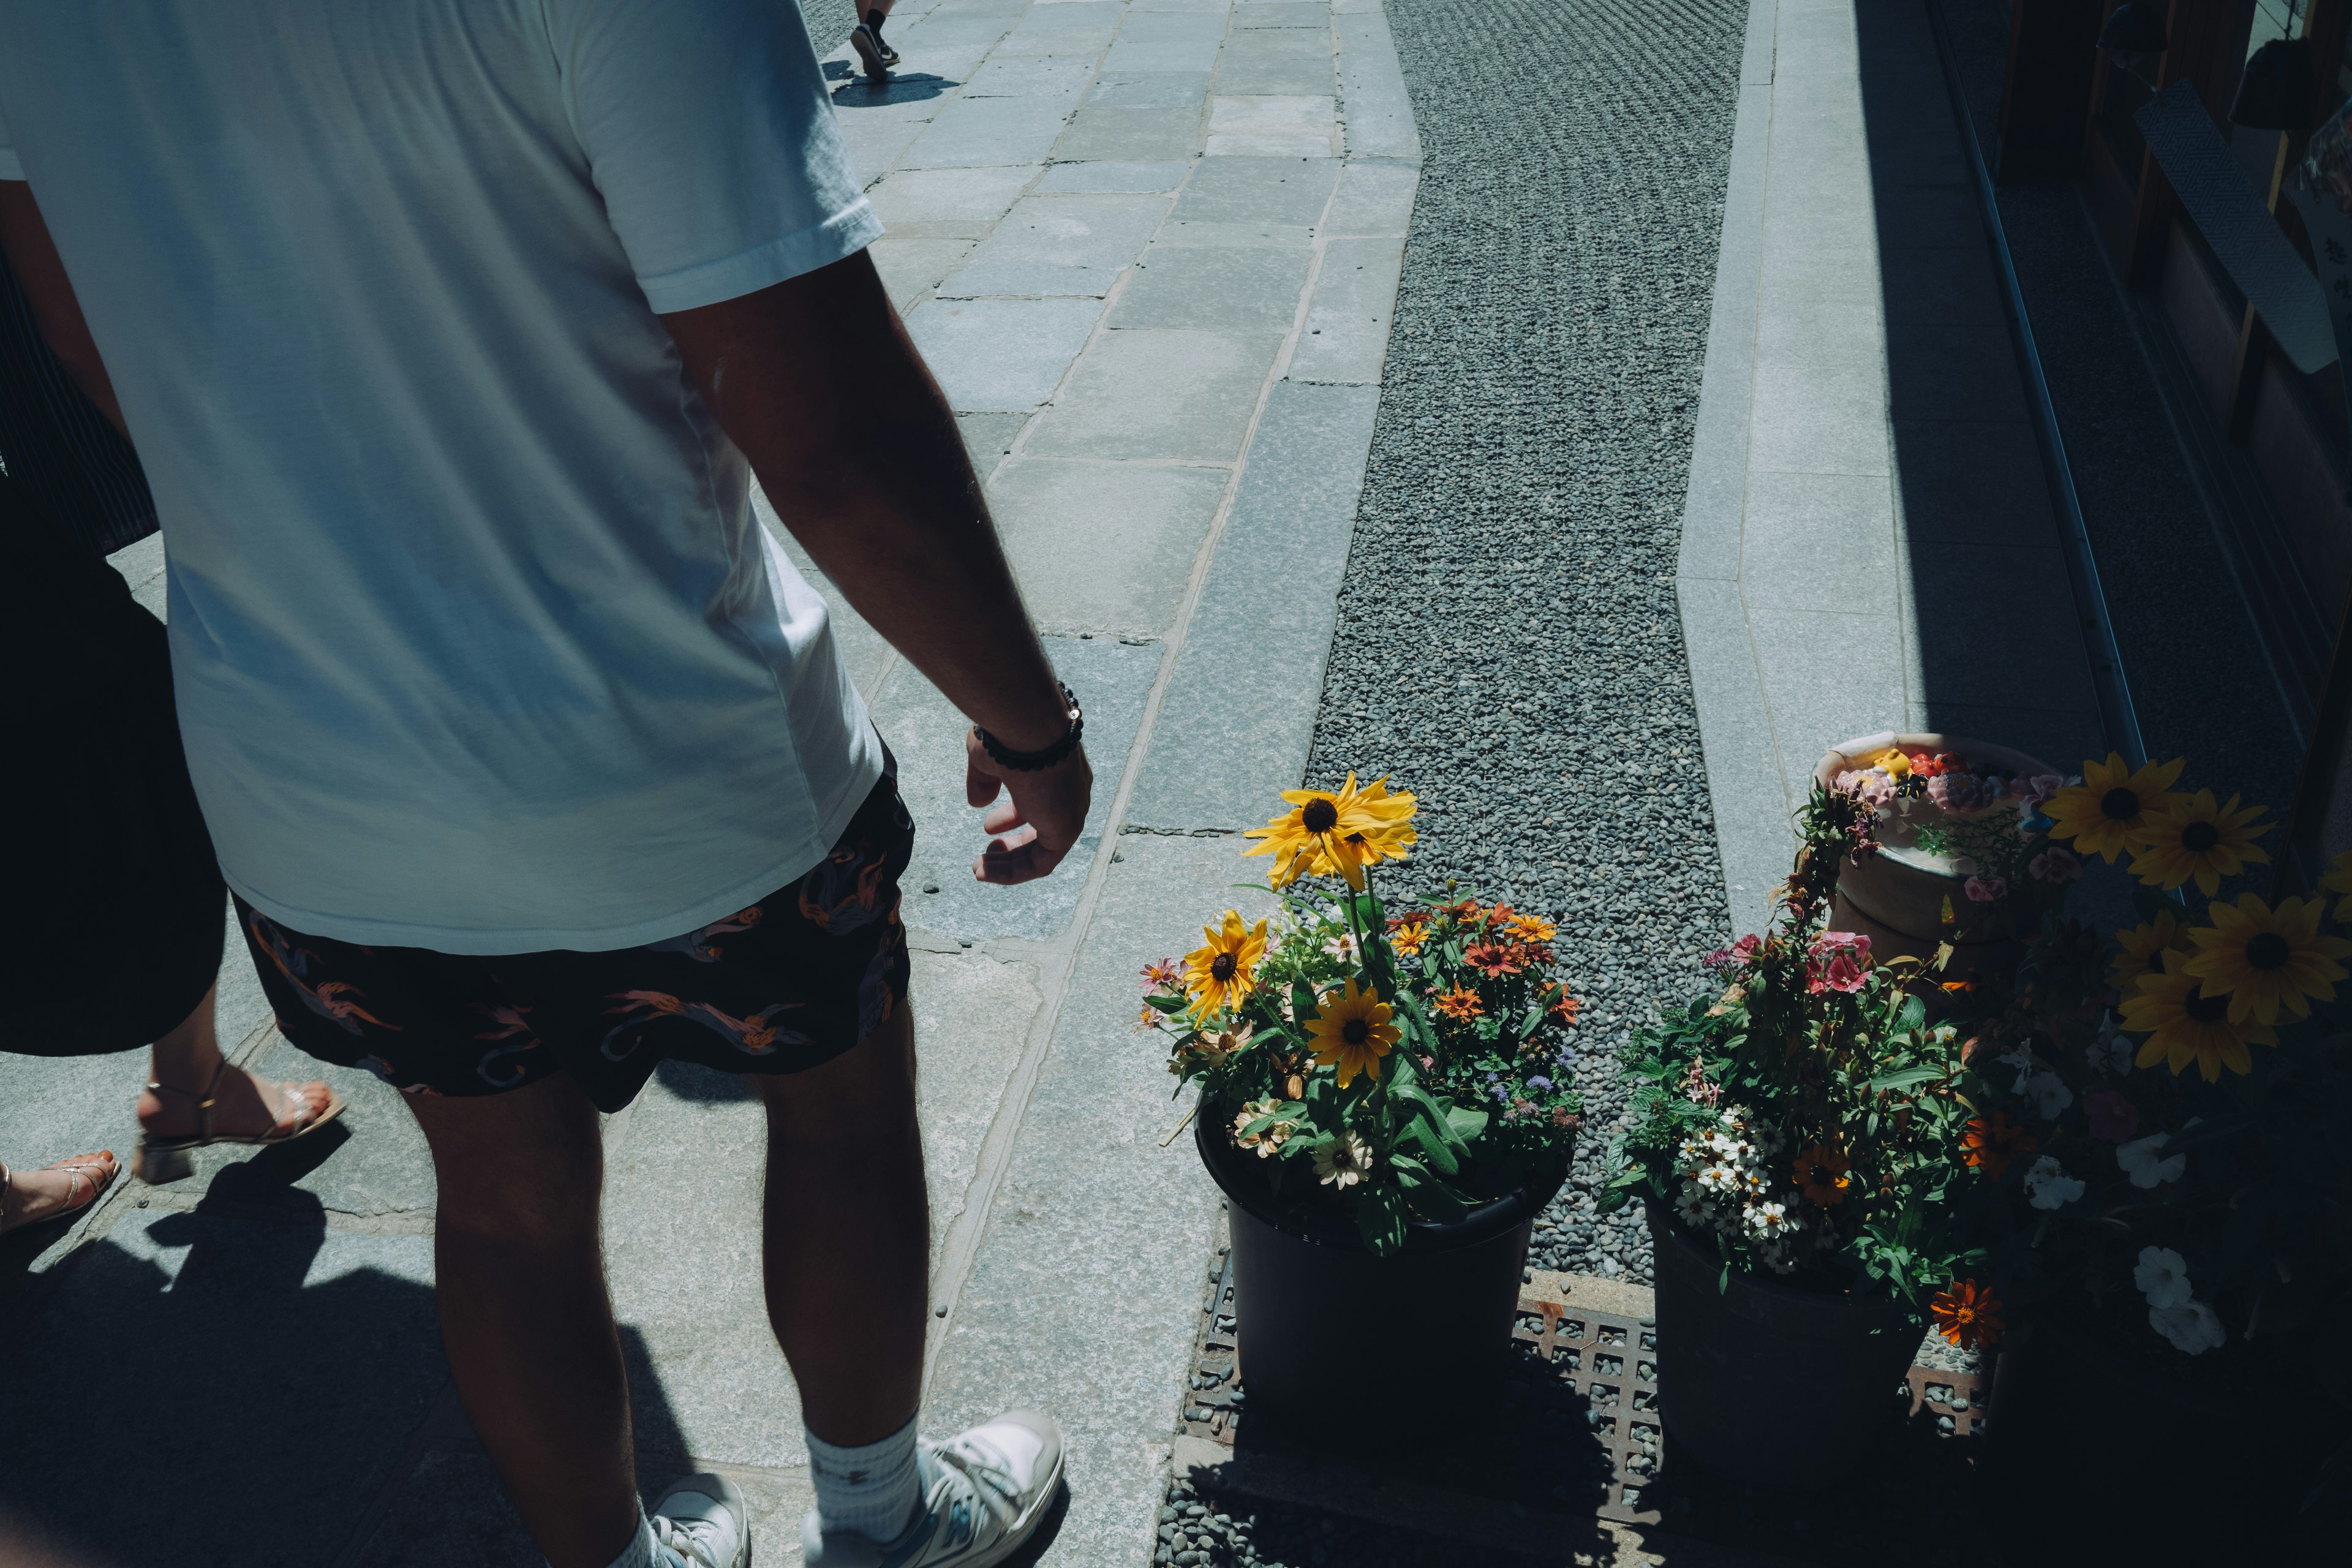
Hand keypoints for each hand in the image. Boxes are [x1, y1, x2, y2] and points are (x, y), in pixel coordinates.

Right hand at [965, 728, 1092, 884]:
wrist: (1027, 722)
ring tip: (980, 868)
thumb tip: (978, 803)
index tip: (989, 827)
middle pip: (1045, 829)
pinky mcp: (1066, 829)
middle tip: (988, 849)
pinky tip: (984, 870)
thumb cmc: (1007, 732)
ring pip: (1043, 851)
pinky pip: (1041, 863)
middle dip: (1015, 843)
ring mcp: (1071, 811)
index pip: (1040, 801)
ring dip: (1009, 863)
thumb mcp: (989, 757)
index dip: (1014, 816)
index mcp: (1057, 771)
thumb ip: (984, 781)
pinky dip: (1013, 872)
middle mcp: (1070, 792)